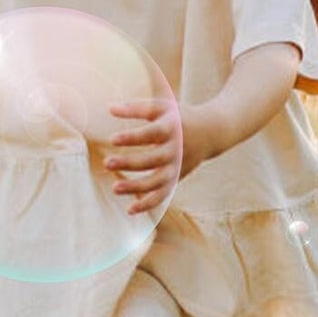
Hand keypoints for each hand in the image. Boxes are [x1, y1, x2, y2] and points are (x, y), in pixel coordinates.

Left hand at [104, 99, 209, 215]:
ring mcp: (177, 167)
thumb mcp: (163, 106)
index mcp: (171, 129)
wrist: (211, 133)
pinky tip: (130, 210)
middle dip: (130, 163)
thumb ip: (137, 107)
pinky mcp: (177, 178)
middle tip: (106, 163)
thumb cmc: (179, 117)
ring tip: (115, 188)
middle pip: (153, 160)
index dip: (133, 137)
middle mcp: (175, 150)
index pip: (151, 133)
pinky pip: (162, 194)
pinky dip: (148, 204)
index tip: (113, 139)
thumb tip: (109, 108)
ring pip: (158, 181)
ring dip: (137, 187)